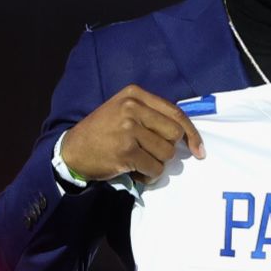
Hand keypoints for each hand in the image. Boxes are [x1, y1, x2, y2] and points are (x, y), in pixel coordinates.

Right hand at [62, 85, 205, 183]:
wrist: (72, 150)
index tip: (198, 150)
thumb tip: (187, 134)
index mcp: (135, 94)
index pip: (176, 113)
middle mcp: (132, 108)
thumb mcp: (124, 111)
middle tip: (151, 153)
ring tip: (139, 161)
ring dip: (157, 163)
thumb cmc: (103, 131)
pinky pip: (155, 168)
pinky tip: (134, 171)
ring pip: (167, 153)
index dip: (192, 133)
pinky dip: (149, 175)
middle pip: (174, 134)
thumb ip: (151, 115)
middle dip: (168, 148)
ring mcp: (129, 129)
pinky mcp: (126, 151)